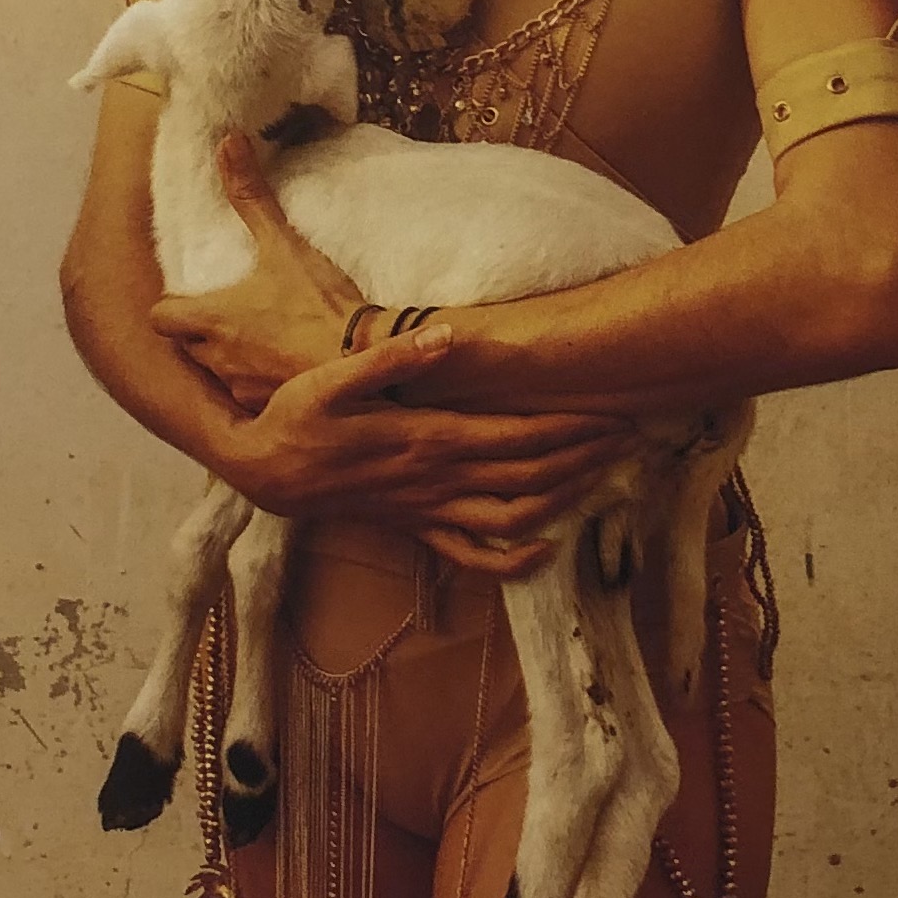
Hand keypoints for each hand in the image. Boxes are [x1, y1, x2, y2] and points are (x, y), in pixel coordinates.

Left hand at [152, 134, 369, 411]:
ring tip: (261, 342)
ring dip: (231, 360)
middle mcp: (215, 357)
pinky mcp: (268, 411)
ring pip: (218, 374)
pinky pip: (250, 399)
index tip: (192, 297)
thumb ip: (251, 196)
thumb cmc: (320, 303)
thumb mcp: (284, 244)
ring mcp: (240, 388)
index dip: (171, 306)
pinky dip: (261, 385)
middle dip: (201, 333)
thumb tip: (228, 142)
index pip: (160, 317)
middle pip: (186, 348)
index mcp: (210, 318)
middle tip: (229, 314)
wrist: (366, 359)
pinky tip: (286, 369)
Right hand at [210, 334, 631, 573]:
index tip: (615, 413)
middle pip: (531, 475)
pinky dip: (515, 561)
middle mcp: (437, 480)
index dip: (571, 428)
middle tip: (635, 436)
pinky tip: (548, 550)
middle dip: (586, 457)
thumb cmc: (297, 416)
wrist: (263, 471)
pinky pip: (473, 557)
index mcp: (428, 439)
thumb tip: (446, 335)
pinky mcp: (416, 529)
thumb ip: (393, 357)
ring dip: (566, 498)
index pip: (517, 436)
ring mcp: (430, 510)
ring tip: (609, 475)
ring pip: (515, 517)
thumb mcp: (334, 377)